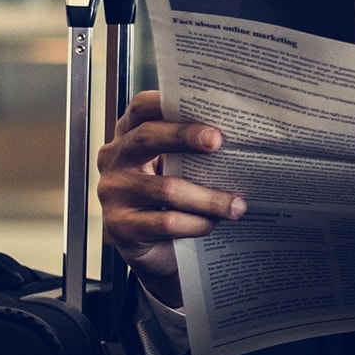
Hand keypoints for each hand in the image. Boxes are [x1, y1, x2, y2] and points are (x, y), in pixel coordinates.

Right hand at [96, 90, 244, 307]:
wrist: (157, 251)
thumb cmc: (173, 200)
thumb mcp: (179, 169)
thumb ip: (195, 152)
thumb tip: (241, 141)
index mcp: (130, 136)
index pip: (141, 108)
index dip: (166, 103)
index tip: (203, 107)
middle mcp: (115, 159)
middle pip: (148, 138)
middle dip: (185, 137)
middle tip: (219, 141)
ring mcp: (113, 192)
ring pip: (166, 188)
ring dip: (208, 197)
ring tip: (238, 205)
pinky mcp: (120, 226)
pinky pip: (166, 222)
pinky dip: (196, 224)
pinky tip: (213, 224)